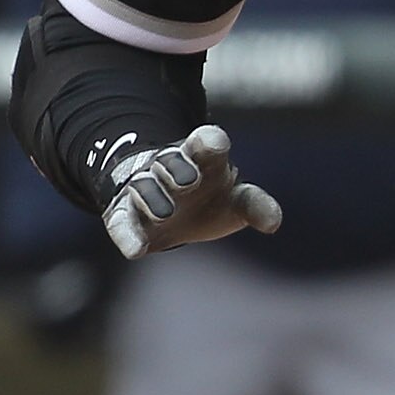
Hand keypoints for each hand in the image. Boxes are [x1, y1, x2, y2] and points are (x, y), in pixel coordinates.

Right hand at [99, 125, 283, 260]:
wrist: (171, 207)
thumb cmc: (211, 198)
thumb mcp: (237, 200)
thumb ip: (256, 205)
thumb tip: (274, 223)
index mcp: (203, 159)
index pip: (206, 142)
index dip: (209, 142)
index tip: (215, 144)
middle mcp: (170, 168)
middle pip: (171, 161)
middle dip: (178, 168)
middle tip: (190, 181)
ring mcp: (145, 189)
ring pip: (144, 187)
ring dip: (153, 197)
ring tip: (165, 214)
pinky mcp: (124, 215)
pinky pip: (120, 221)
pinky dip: (127, 236)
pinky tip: (136, 252)